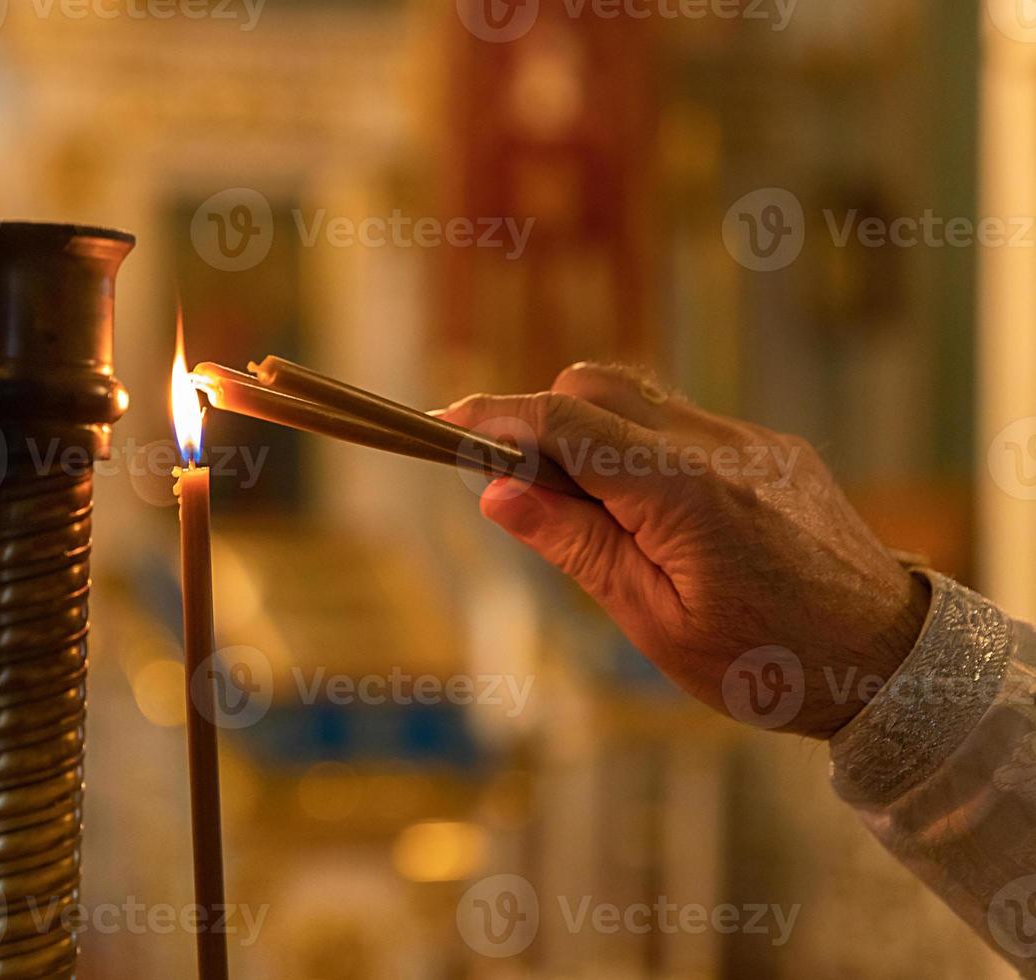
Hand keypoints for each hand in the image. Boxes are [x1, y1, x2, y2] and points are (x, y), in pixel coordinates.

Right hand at [440, 362, 929, 738]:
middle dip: (540, 420)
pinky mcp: (770, 446)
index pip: (564, 423)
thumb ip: (575, 545)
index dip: (494, 417)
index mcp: (682, 493)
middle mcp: (717, 446)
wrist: (887, 662)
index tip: (444, 421)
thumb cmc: (769, 664)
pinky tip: (652, 517)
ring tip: (591, 513)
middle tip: (521, 489)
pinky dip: (639, 450)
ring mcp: (749, 440)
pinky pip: (681, 423)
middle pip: (593, 385)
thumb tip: (497, 492)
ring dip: (590, 435)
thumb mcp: (654, 622)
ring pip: (636, 398)